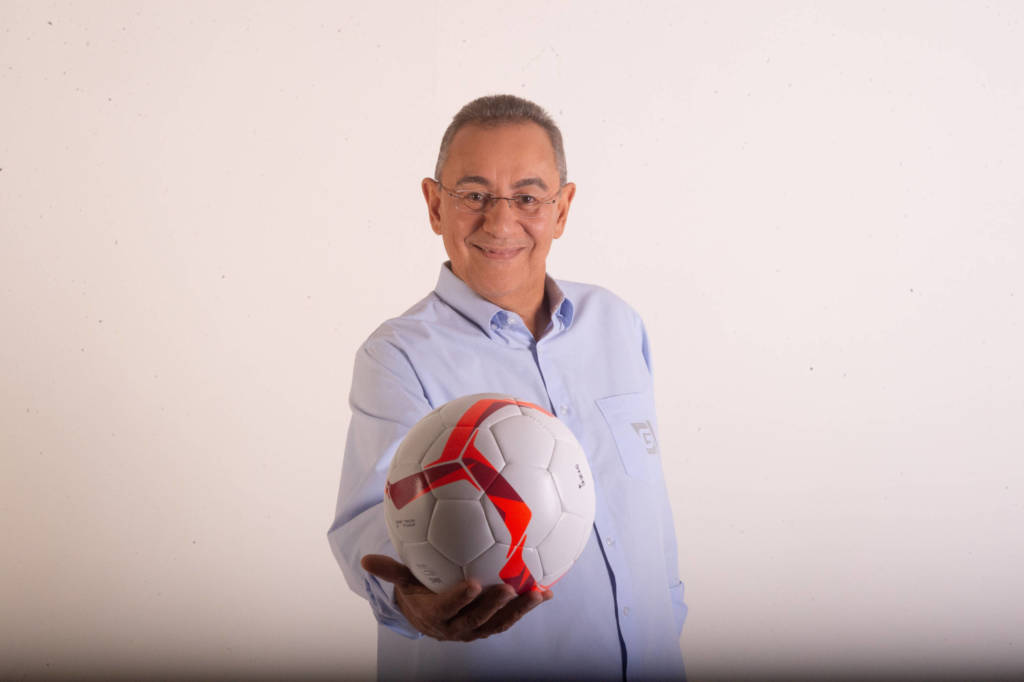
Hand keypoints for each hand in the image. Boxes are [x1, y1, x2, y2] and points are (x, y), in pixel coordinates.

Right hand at [360, 554, 552, 641]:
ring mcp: (477, 629)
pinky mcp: (491, 626)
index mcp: (436, 615)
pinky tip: (547, 592)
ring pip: (500, 623)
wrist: (430, 617)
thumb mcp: (405, 581)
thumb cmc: (418, 591)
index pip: (448, 608)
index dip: (460, 599)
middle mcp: (458, 627)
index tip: (473, 584)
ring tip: (538, 593)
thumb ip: (391, 571)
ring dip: (520, 609)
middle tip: (508, 588)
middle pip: (477, 618)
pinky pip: (511, 618)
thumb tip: (366, 559)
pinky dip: (527, 607)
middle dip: (494, 606)